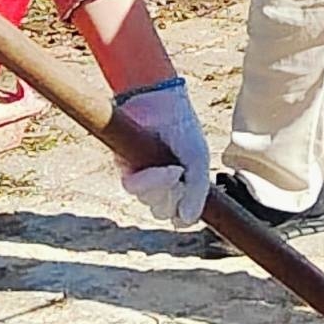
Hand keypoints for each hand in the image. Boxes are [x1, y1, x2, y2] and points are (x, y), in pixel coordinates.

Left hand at [110, 77, 212, 224]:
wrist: (161, 102)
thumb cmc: (183, 128)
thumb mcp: (198, 160)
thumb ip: (197, 191)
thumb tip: (187, 221)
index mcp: (180, 185)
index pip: (179, 216)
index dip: (184, 212)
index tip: (191, 195)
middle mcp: (159, 185)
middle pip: (163, 211)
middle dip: (173, 197)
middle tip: (181, 174)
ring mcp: (142, 178)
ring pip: (148, 202)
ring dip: (161, 188)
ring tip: (172, 167)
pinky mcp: (125, 168)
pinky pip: (132, 187)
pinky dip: (148, 181)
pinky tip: (163, 168)